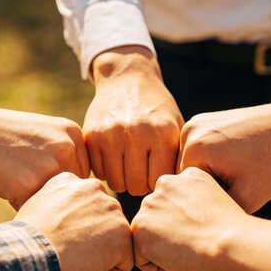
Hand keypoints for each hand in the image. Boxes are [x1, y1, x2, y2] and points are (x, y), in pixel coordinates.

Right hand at [0, 98, 89, 208]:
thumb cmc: (5, 136)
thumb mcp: (45, 134)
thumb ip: (67, 155)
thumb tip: (86, 192)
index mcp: (73, 134)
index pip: (81, 174)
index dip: (58, 180)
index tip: (35, 167)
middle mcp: (67, 148)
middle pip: (72, 191)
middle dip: (52, 193)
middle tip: (23, 176)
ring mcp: (50, 166)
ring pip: (56, 202)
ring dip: (38, 200)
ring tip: (16, 180)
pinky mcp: (30, 184)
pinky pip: (34, 208)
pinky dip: (20, 204)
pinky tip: (7, 185)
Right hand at [15, 172, 132, 270]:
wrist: (29, 254)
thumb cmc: (26, 241)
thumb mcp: (37, 208)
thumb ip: (58, 205)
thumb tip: (65, 218)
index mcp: (72, 181)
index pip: (86, 208)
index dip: (72, 230)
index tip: (55, 238)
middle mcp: (95, 188)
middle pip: (103, 223)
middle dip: (90, 241)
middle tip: (65, 250)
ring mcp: (111, 209)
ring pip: (114, 241)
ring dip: (98, 256)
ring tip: (73, 258)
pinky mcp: (121, 233)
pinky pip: (124, 262)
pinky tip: (84, 268)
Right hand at [85, 46, 183, 195]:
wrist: (127, 78)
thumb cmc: (157, 109)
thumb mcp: (176, 126)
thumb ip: (178, 157)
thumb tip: (176, 191)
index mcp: (162, 134)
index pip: (159, 181)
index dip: (159, 182)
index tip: (157, 174)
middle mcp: (136, 134)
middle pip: (137, 186)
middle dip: (140, 185)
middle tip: (142, 173)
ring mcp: (111, 135)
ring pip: (116, 183)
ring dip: (123, 179)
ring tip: (129, 167)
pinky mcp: (92, 136)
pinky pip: (99, 171)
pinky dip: (107, 170)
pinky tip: (115, 158)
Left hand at [131, 168, 248, 270]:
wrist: (231, 244)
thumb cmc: (233, 235)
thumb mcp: (214, 207)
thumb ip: (192, 209)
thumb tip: (179, 225)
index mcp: (186, 177)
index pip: (176, 206)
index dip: (190, 228)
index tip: (208, 235)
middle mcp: (164, 184)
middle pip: (160, 221)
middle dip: (173, 238)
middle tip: (198, 247)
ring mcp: (149, 205)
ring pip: (150, 238)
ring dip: (165, 253)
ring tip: (190, 255)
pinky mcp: (139, 227)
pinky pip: (142, 258)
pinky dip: (159, 268)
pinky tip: (180, 263)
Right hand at [177, 99, 270, 212]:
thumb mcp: (249, 198)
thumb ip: (217, 211)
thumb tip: (196, 220)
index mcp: (194, 150)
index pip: (187, 190)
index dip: (212, 197)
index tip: (240, 189)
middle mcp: (188, 132)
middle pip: (185, 176)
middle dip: (208, 184)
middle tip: (240, 181)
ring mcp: (194, 123)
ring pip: (191, 164)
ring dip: (209, 172)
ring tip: (239, 168)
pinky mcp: (203, 120)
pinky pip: (198, 150)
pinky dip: (212, 159)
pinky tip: (236, 158)